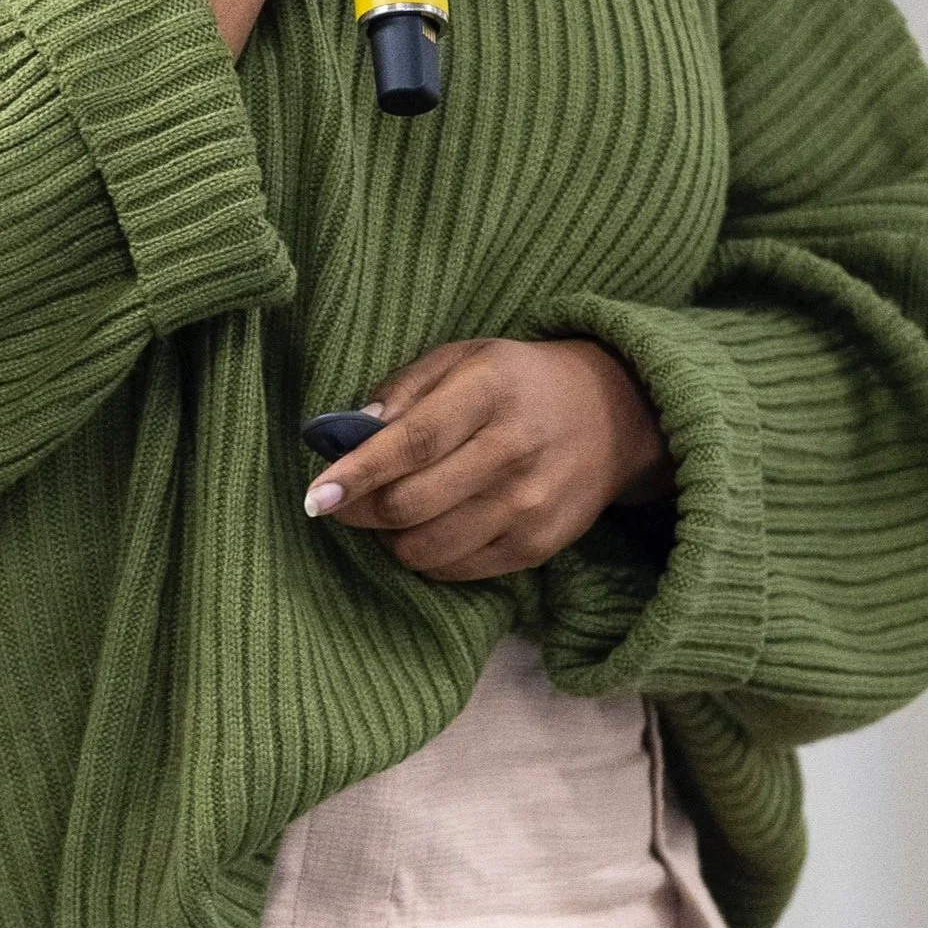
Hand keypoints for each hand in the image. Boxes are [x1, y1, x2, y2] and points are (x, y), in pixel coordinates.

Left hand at [301, 338, 674, 581]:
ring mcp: (529, 505)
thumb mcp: (463, 358)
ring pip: (428, 547)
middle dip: (360, 510)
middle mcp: (513, 450)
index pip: (413, 441)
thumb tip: (348, 435)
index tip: (315, 496)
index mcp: (488, 390)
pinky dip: (426, 556)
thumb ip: (403, 390)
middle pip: (412, 502)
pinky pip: (457, 570)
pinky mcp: (538, 546)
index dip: (358, 472)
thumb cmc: (516, 380)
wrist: (611, 415)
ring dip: (389, 538)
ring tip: (388, 512)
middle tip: (340, 502)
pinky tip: (426, 527)